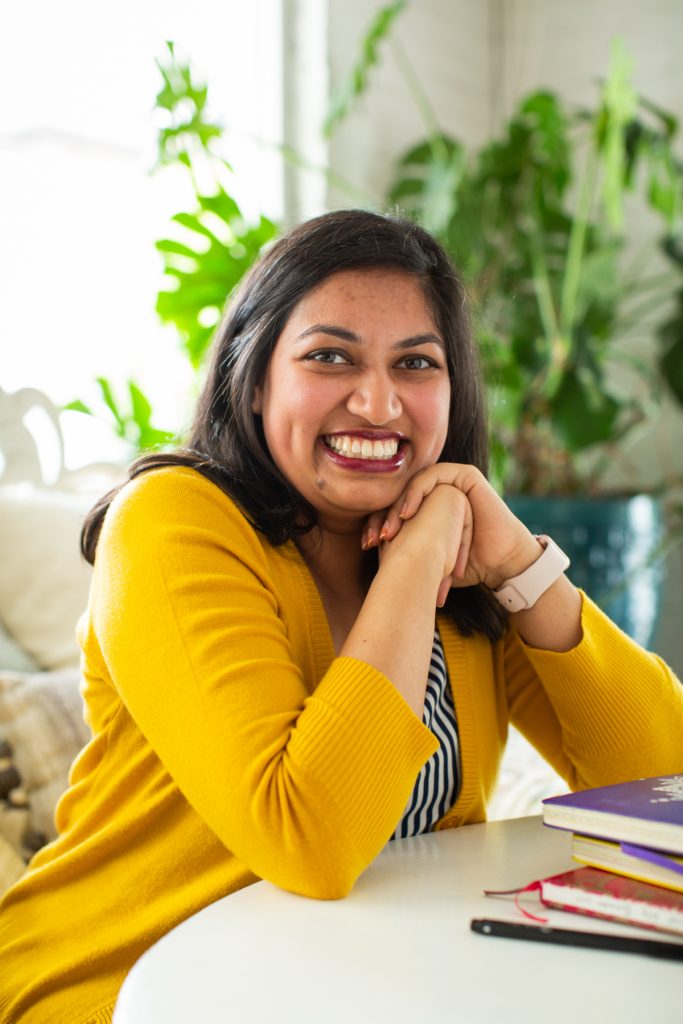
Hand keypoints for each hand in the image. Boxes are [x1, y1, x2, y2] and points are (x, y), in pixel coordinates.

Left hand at [363, 464, 542, 602]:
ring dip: (397, 507)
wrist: (499, 566)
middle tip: (373, 539)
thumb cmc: (465, 566)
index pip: (395, 509)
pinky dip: (417, 492)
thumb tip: (372, 570)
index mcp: (429, 508)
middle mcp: (438, 492)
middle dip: (382, 517)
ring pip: (412, 486)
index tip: (366, 545)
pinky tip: (408, 514)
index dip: (377, 524)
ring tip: (389, 531)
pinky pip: (433, 476)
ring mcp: (451, 481)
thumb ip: (405, 555)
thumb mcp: (427, 561)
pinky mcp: (465, 475)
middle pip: (399, 496)